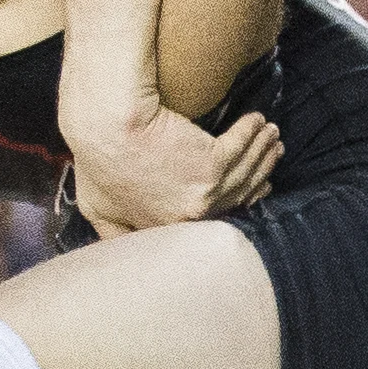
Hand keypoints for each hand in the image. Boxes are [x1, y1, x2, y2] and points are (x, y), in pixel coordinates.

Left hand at [68, 99, 281, 233]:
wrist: (106, 125)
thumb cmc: (96, 159)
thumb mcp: (97, 206)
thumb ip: (114, 230)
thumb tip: (119, 246)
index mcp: (169, 228)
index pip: (212, 217)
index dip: (235, 199)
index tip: (250, 186)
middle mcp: (191, 216)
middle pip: (236, 195)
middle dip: (258, 173)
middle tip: (271, 154)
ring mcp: (204, 193)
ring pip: (244, 171)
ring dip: (262, 150)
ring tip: (271, 135)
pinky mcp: (211, 163)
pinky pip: (241, 148)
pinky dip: (252, 133)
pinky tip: (258, 122)